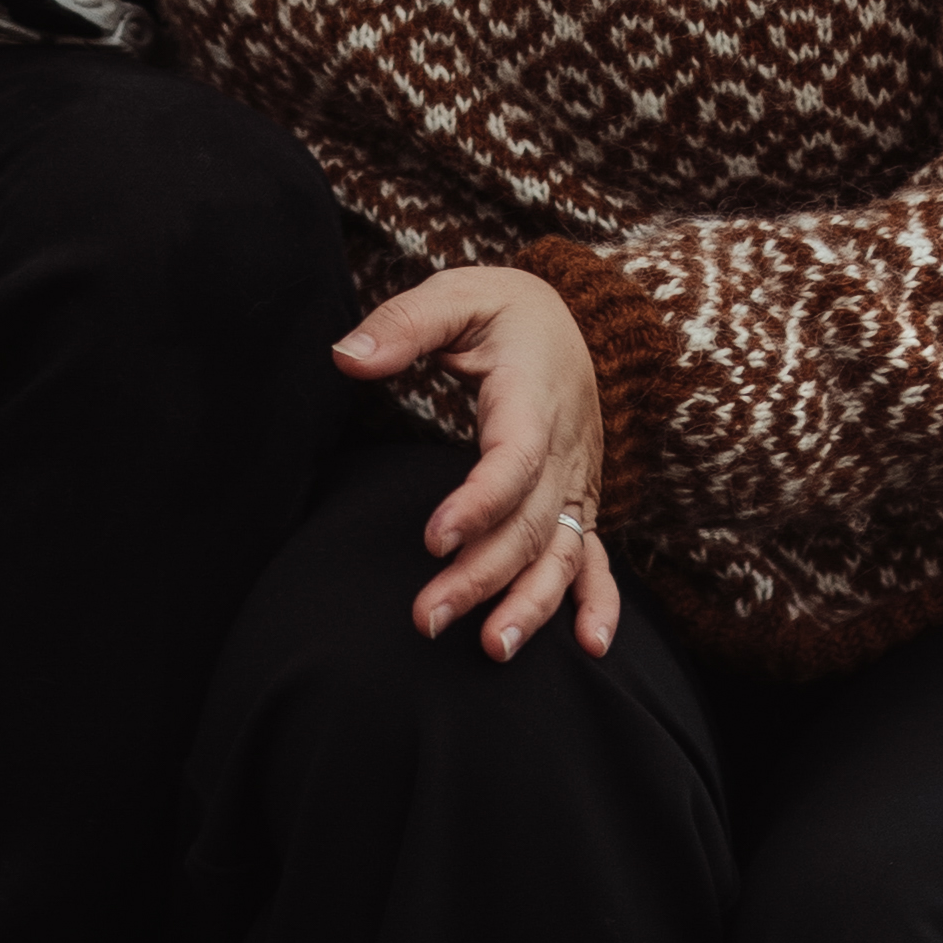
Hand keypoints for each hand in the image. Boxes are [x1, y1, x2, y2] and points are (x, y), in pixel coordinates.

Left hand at [343, 266, 620, 665]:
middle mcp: (564, 447)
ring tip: (491, 649)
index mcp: (533, 396)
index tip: (432, 540)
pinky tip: (588, 646)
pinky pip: (596, 556)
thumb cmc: (504, 309)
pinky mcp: (578, 501)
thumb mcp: (456, 293)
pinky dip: (598, 601)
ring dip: (531, 604)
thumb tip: (345, 357)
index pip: (514, 461)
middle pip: (530, 524)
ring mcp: (576, 481)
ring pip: (561, 552)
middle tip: (426, 618)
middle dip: (482, 576)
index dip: (479, 504)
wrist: (572, 320)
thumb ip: (403, 324)